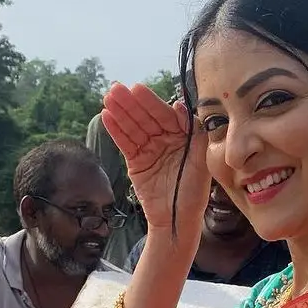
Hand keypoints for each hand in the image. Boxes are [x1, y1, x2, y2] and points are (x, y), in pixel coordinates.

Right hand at [101, 83, 209, 235]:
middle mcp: (165, 139)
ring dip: (120, 112)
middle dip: (131, 103)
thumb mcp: (201, 159)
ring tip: (107, 98)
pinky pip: (125, 143)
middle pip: (146, 117)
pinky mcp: (136, 161)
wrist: (177, 219)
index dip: (151, 102)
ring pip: (133, 127)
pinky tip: (106, 116)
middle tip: (116, 88)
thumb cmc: (194, 191)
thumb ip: (194, 131)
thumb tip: (180, 105)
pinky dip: (115, 131)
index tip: (137, 89)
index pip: (165, 114)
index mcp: (182, 135)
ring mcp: (149, 149)